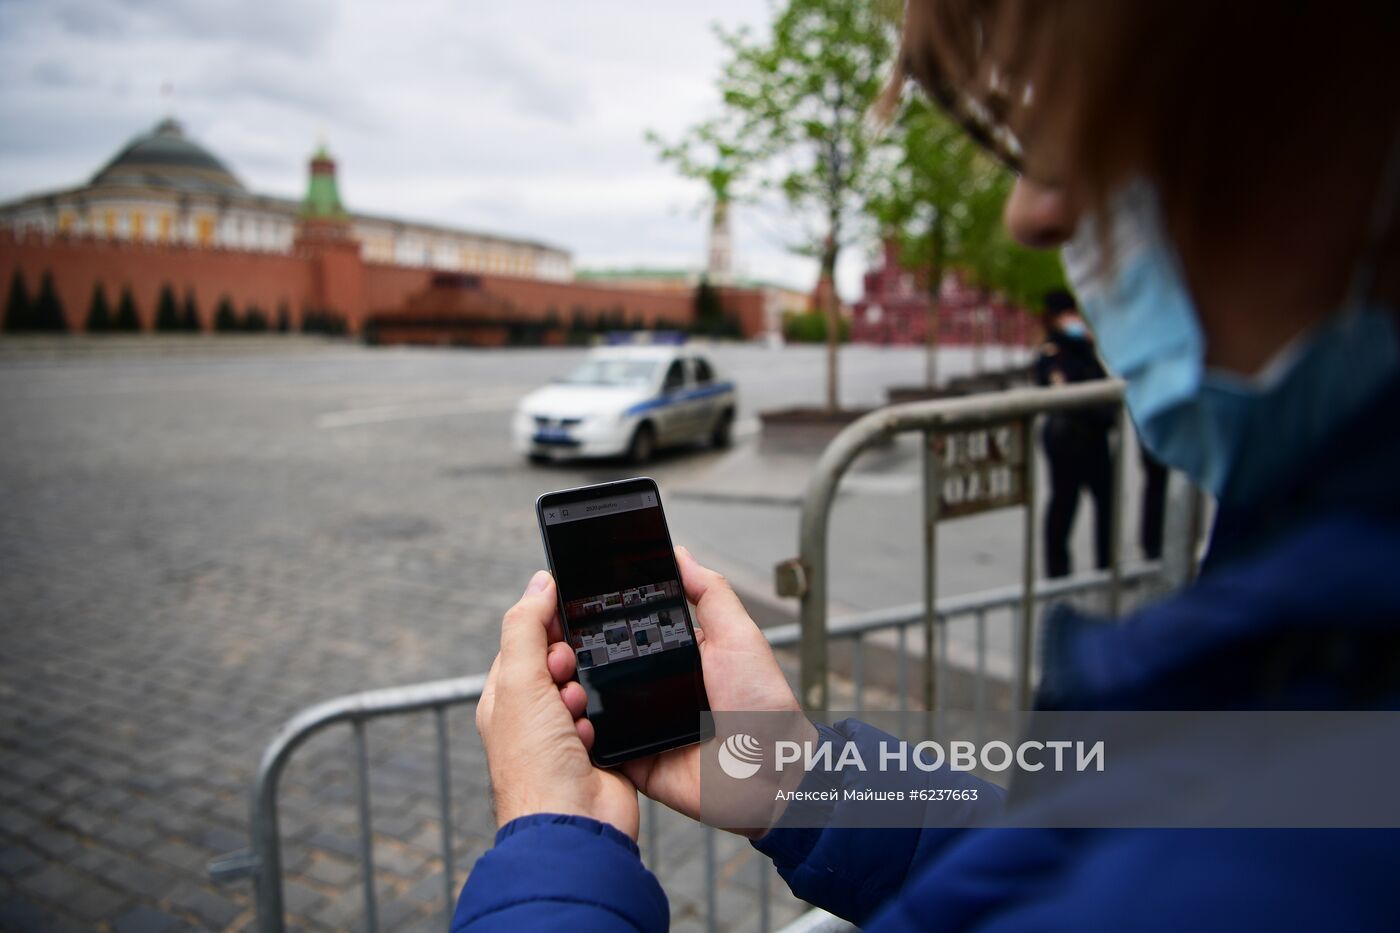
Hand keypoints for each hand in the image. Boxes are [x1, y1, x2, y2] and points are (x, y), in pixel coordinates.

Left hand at [476, 570, 638, 837]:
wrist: (574, 824)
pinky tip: (601, 729)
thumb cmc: (535, 763)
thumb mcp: (519, 682)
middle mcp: (534, 717)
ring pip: (591, 686)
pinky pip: (615, 713)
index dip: (544, 628)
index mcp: (504, 698)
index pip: (523, 642)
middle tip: (566, 677)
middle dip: (570, 663)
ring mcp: (569, 735)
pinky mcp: (603, 749)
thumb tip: (538, 582)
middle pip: (561, 662)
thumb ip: (525, 627)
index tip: (561, 622)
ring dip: (590, 692)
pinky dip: (612, 715)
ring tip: (579, 713)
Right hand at [548, 547, 811, 835]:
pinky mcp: (634, 760)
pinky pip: (598, 746)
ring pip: (590, 704)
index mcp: (674, 658)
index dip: (599, 618)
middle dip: (573, 653)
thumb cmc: (764, 706)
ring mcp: (640, 726)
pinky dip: (582, 733)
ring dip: (571, 691)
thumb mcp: (739, 636)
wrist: (772, 772)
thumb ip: (709, 593)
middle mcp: (653, 690)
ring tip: (549, 671)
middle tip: (549, 638)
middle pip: (600, 666)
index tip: (568, 597)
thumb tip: (679, 554)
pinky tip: (565, 715)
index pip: (626, 632)